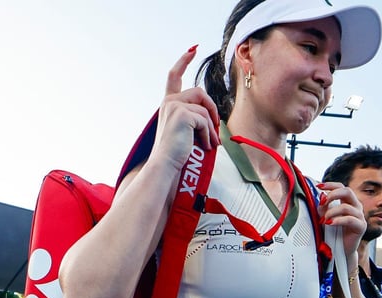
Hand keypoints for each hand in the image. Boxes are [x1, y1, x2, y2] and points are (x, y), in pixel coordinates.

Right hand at [147, 46, 221, 174]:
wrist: (165, 164)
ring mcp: (174, 106)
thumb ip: (195, 120)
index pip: (174, 76)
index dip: (183, 61)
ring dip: (211, 126)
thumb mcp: (186, 131)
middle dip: (212, 109)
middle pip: (199, 92)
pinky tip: (205, 146)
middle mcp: (169, 102)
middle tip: (216, 127)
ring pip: (204, 108)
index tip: (192, 49)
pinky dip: (208, 134)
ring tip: (211, 143)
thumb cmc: (176, 153)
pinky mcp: (182, 114)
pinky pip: (204, 120)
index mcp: (168, 103)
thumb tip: (215, 121)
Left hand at [317, 182, 365, 262]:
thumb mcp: (325, 217)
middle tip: (323, 202)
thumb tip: (321, 196)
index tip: (319, 186)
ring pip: (346, 207)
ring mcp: (359, 216)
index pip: (341, 187)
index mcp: (347, 202)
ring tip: (324, 220)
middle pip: (347, 191)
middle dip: (333, 194)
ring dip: (331, 212)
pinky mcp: (361, 226)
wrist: (340, 250)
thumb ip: (323, 207)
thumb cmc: (333, 233)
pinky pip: (349, 219)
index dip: (330, 185)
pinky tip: (330, 223)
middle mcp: (355, 206)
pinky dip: (337, 220)